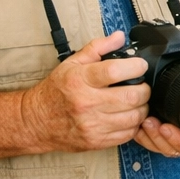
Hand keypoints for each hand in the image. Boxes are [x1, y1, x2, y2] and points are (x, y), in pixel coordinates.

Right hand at [15, 32, 154, 150]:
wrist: (35, 122)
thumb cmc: (56, 91)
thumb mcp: (72, 63)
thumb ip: (98, 47)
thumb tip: (119, 37)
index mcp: (80, 81)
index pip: (116, 71)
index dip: (136, 66)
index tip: (140, 66)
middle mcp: (86, 104)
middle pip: (132, 96)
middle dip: (144, 89)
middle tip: (141, 85)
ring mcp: (92, 125)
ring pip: (135, 116)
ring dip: (142, 107)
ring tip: (135, 101)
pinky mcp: (96, 141)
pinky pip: (128, 133)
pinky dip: (134, 124)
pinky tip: (127, 115)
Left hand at [133, 47, 179, 156]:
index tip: (168, 127)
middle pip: (178, 149)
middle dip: (163, 139)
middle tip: (152, 123)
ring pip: (166, 148)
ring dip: (154, 138)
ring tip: (146, 122)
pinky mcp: (167, 137)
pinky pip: (155, 146)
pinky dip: (146, 139)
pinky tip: (139, 128)